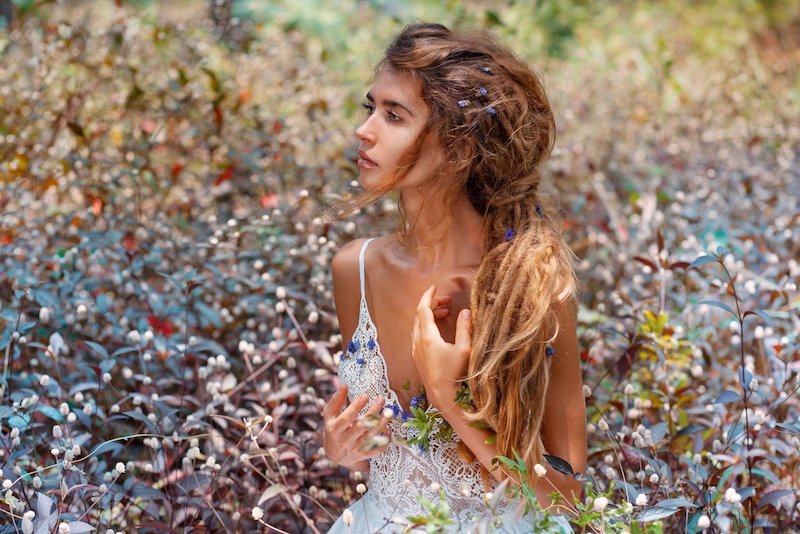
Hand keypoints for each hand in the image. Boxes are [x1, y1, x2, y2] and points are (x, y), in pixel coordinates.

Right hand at [322, 384, 391, 470]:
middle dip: (373, 412)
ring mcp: (355, 448)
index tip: (365, 395)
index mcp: (335, 429)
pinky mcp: (364, 454)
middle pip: (361, 426)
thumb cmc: (333, 428)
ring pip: (371, 436)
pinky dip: (384, 440)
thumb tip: (344, 385)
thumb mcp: (330, 415)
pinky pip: (377, 449)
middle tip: (381, 399)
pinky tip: (388, 429)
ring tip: (389, 412)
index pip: (346, 417)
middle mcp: (345, 440)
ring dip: (382, 424)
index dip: (356, 407)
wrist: (335, 454)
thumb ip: (336, 400)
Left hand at [412, 284, 470, 408]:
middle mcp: (418, 341)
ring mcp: (416, 350)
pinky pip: (418, 335)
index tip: (435, 286)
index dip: (428, 295)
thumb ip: (464, 328)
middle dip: (432, 305)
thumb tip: (465, 311)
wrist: (442, 397)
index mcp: (427, 336)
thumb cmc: (455, 374)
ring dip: (430, 316)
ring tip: (445, 314)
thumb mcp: (464, 349)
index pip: (423, 308)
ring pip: (418, 325)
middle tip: (447, 302)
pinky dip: (427, 326)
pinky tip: (439, 330)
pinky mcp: (417, 358)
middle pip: (420, 315)